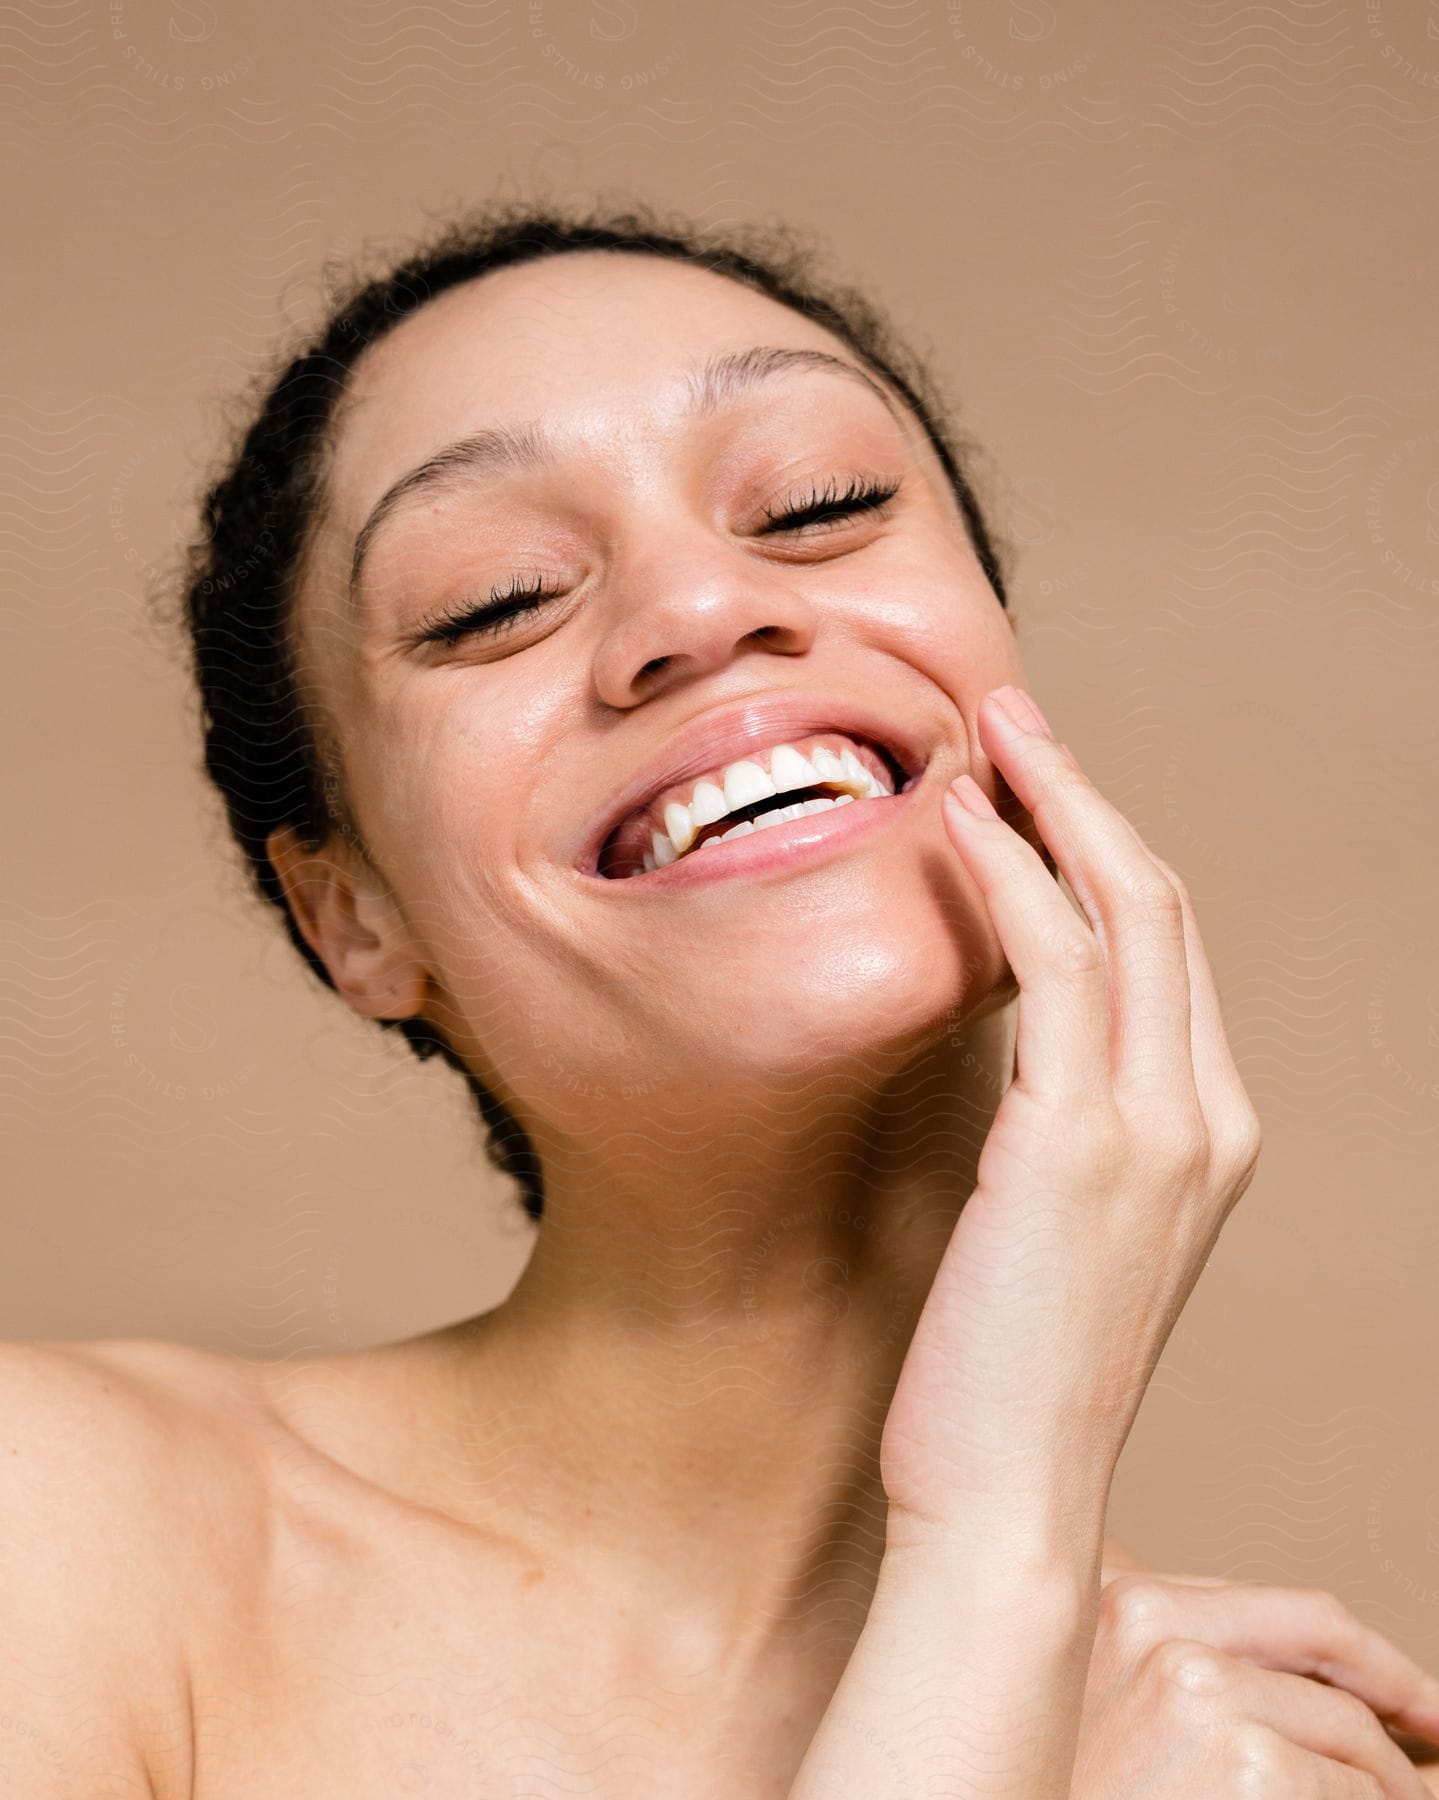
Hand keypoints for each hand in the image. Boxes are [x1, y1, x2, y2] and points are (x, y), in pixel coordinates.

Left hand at [880, 686, 1262, 1536]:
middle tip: (1012, 714)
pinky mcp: (1075, 1145)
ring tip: (985, 730)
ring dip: (1053, 799)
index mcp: (1209, 1134)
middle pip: (1162, 904)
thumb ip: (1055, 1123)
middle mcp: (1207, 1118)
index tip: (1031, 778)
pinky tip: (956, 820)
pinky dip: (1010, 875)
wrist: (1005, 1496)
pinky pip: (1054, 965)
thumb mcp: (1052, 1223)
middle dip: (1086, 792)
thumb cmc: (1007, 1365)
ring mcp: (1155, 1130)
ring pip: (1125, 910)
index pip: (1168, 950)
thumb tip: (1000, 1031)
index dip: (1103, 845)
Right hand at [1073, 1569, 1438, 1796]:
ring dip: (1386, 1788)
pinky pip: (1356, 1793)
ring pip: (1352, 1735)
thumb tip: (1321, 1687)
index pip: (1296, 1615)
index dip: (1374, 1660)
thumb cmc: (1069, 1787)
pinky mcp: (1247, 1769)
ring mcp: (1201, 1694)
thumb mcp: (1109, 1704)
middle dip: (1389, 1734)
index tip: (1423, 1701)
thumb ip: (1184, 1662)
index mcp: (1128, 1603)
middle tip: (1422, 1781)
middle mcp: (1158, 1632)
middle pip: (1333, 1674)